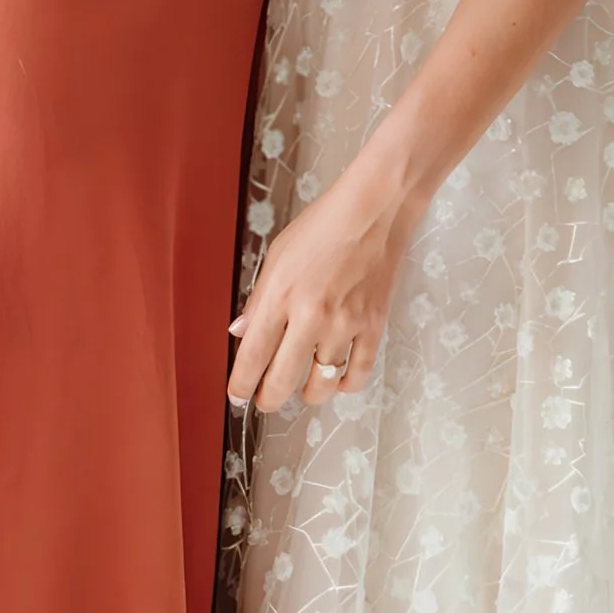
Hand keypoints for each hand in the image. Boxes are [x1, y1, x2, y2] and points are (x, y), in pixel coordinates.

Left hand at [228, 150, 418, 413]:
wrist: (376, 211)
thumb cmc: (323, 225)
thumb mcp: (278, 255)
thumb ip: (258, 298)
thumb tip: (241, 333)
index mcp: (280, 295)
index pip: (252, 355)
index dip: (241, 385)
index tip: (238, 395)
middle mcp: (310, 316)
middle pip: (282, 379)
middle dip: (269, 399)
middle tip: (265, 401)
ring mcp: (345, 324)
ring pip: (322, 384)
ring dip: (308, 394)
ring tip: (303, 389)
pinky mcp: (374, 326)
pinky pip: (358, 374)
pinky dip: (345, 386)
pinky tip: (336, 382)